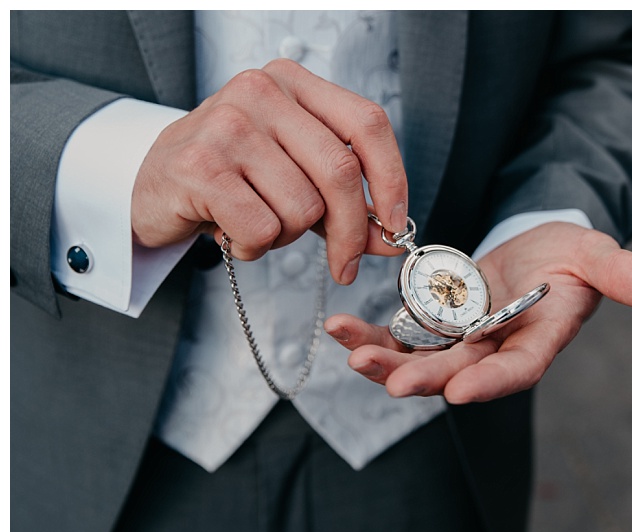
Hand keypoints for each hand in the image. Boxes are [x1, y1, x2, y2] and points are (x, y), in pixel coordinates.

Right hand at [131, 58, 408, 284]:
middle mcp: (260, 92)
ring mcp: (227, 124)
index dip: (392, 178)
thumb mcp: (296, 178)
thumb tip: (392, 239)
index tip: (397, 225)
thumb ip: (346, 204)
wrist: (149, 184)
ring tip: (257, 223)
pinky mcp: (200, 166)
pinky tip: (231, 232)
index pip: (367, 123)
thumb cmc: (232, 177)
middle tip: (346, 266)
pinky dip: (254, 246)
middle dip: (352, 232)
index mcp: (293, 83)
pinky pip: (262, 228)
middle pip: (340, 172)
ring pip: (302, 207)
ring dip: (288, 236)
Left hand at [324, 222, 631, 402]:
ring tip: (349, 351)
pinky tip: (337, 329)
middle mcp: (498, 349)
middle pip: (459, 373)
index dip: (491, 382)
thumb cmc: (573, 250)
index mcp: (540, 339)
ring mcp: (463, 340)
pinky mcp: (436, 324)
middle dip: (423, 378)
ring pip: (420, 360)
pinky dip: (370, 334)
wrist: (539, 240)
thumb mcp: (599, 255)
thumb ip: (629, 277)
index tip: (459, 390)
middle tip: (387, 381)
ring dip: (385, 360)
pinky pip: (399, 336)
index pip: (518, 369)